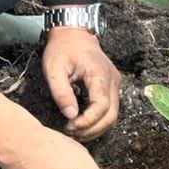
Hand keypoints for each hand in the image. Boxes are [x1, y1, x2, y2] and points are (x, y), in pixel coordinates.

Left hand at [42, 26, 120, 140]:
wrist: (74, 34)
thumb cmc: (62, 50)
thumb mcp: (54, 69)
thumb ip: (61, 93)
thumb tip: (70, 116)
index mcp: (99, 74)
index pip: (101, 106)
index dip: (87, 121)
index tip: (69, 126)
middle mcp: (112, 80)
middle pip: (111, 115)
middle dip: (92, 130)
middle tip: (72, 133)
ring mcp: (115, 83)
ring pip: (113, 115)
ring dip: (96, 128)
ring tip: (76, 132)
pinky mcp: (111, 86)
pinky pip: (110, 109)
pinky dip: (99, 121)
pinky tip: (83, 124)